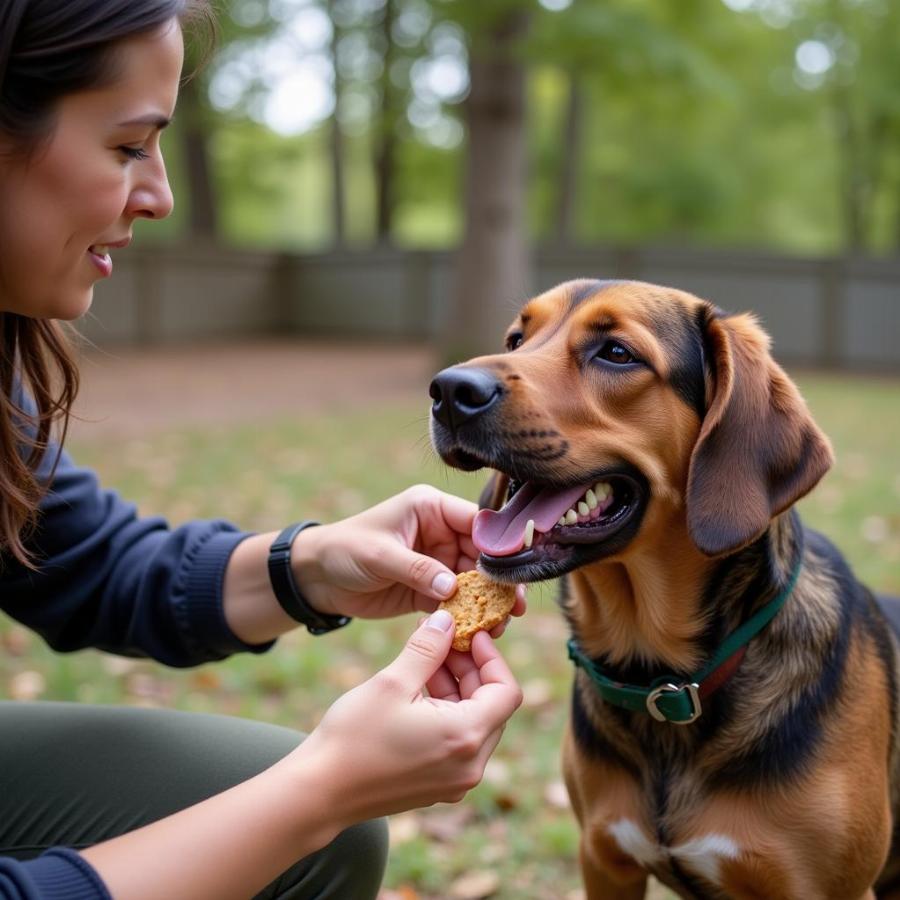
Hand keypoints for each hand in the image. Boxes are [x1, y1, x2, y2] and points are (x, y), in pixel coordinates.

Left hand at [292, 485, 526, 626]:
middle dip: (498, 580)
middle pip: (482, 554)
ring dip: (487, 602)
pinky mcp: (429, 588)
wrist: (316, 577)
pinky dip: (467, 616)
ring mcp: (437, 561)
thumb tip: (453, 586)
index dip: (497, 544)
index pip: (475, 522)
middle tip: (514, 606)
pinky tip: (480, 632)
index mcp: (431, 509)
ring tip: (501, 624)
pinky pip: (456, 602)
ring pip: (474, 581)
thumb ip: (417, 569)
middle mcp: (440, 532)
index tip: (513, 569)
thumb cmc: (344, 551)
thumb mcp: (379, 555)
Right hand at [292, 611, 522, 823]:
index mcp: (466, 738)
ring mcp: (455, 782)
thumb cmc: (353, 737)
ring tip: (426, 659)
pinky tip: (418, 689)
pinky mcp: (438, 787)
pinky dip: (447, 712)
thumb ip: (428, 648)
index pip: (507, 691)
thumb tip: (448, 620)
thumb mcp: (392, 682)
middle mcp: (470, 766)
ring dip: (458, 689)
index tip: (471, 634)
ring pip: (475, 723)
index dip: (493, 657)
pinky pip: (458, 742)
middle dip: (472, 669)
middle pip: (493, 707)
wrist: (318, 793)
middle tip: (445, 641)